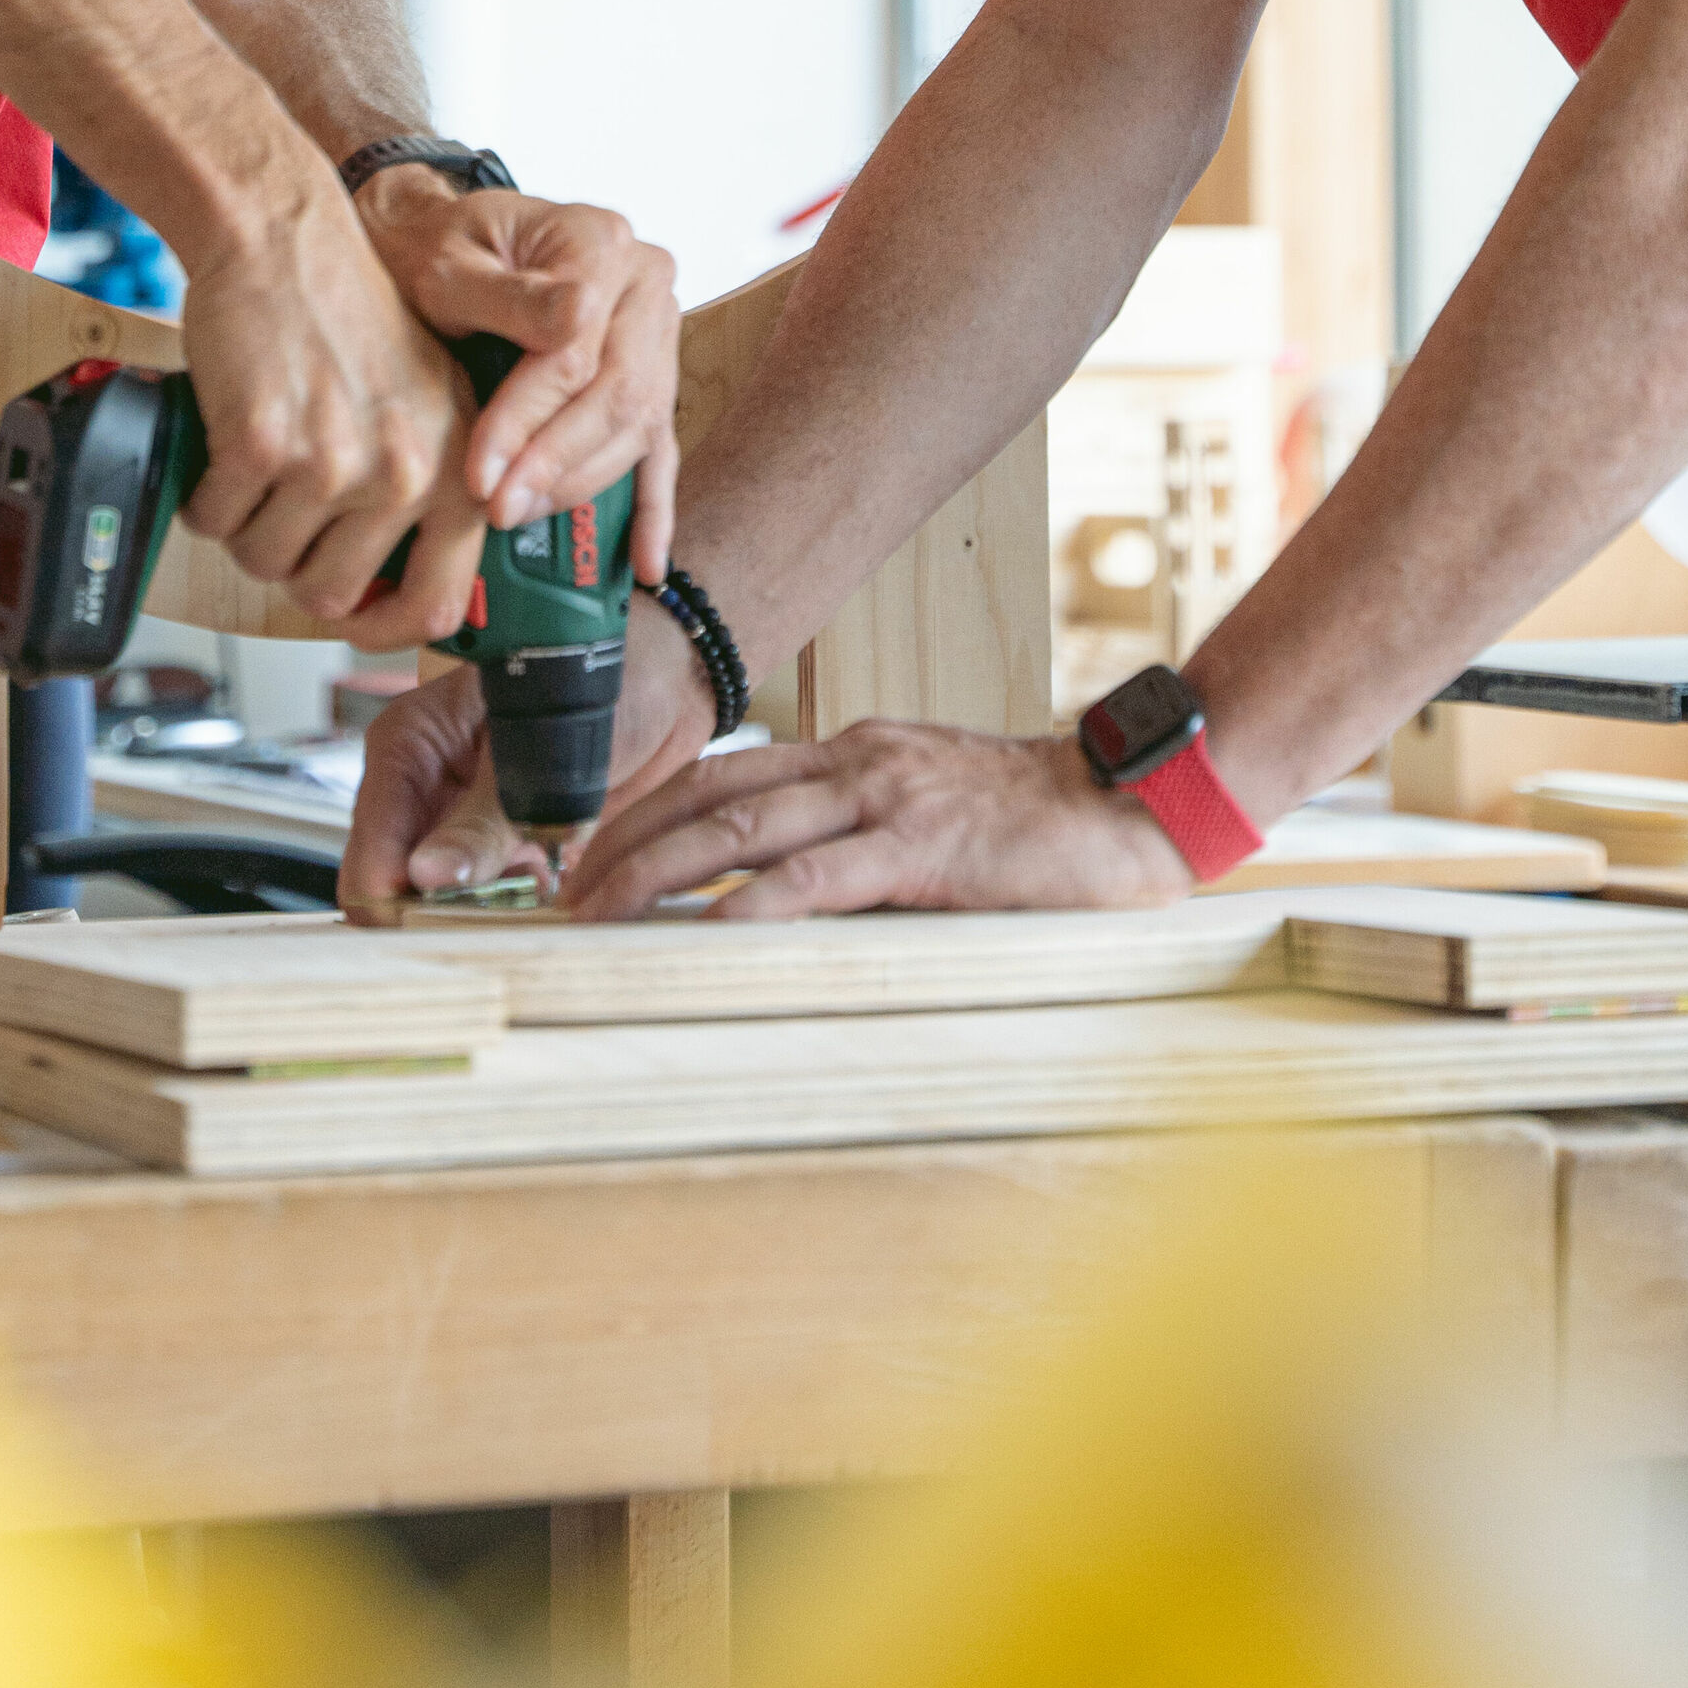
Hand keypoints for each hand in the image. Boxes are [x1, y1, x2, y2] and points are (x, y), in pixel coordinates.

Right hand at [176, 169, 483, 634]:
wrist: (286, 237)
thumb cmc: (351, 312)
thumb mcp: (431, 403)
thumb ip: (431, 489)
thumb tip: (399, 594)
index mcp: (459, 467)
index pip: (436, 607)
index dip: (384, 630)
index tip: (356, 619)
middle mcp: (406, 472)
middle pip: (330, 596)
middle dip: (294, 563)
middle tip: (285, 509)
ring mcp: (334, 462)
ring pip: (264, 563)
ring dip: (246, 526)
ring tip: (259, 466)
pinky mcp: (261, 445)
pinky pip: (213, 521)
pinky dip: (205, 495)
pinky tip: (226, 444)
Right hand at [338, 597, 716, 916]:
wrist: (663, 683)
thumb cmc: (595, 681)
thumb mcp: (539, 751)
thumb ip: (483, 820)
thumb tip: (424, 875)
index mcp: (408, 745)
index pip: (372, 846)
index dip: (392, 900)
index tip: (433, 933)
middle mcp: (423, 787)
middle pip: (395, 885)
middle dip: (436, 915)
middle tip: (493, 919)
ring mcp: (458, 820)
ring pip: (438, 901)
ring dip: (480, 913)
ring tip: (534, 885)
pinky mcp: (500, 846)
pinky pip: (484, 901)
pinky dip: (511, 907)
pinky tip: (550, 882)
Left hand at [354, 171, 681, 573]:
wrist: (436, 239)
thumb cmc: (437, 248)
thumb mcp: (449, 263)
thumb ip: (509, 296)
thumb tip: (572, 324)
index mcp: (602, 243)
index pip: (576, 349)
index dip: (527, 418)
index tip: (479, 469)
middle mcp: (645, 285)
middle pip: (618, 394)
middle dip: (553, 463)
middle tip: (498, 509)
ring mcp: (656, 333)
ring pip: (637, 428)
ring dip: (578, 484)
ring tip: (518, 517)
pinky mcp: (649, 376)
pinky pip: (659, 447)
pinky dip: (653, 509)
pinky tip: (647, 563)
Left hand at [560, 718, 1195, 924]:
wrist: (1126, 805)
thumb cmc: (1033, 825)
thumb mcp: (929, 814)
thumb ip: (860, 842)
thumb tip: (777, 902)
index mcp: (854, 753)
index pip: (725, 775)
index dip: (648, 812)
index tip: (591, 855)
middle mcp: (857, 762)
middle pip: (711, 795)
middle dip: (624, 843)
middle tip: (561, 892)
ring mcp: (888, 798)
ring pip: (745, 828)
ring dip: (658, 870)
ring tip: (597, 913)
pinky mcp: (924, 847)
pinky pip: (821, 877)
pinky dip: (755, 905)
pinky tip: (708, 933)